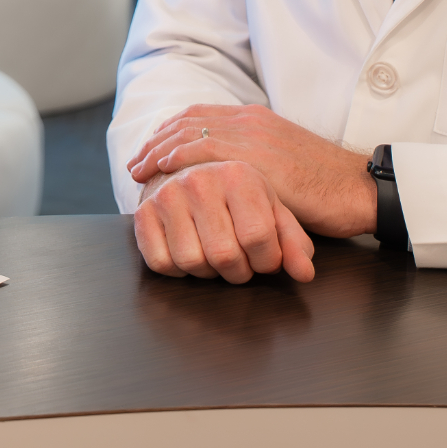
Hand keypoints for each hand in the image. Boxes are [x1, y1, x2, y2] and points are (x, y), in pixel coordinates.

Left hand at [127, 104, 375, 238]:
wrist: (359, 189)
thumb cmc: (327, 187)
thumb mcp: (284, 165)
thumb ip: (255, 162)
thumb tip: (228, 177)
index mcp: (257, 119)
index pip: (200, 116)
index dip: (170, 132)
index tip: (150, 150)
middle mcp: (250, 120)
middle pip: (188, 121)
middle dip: (156, 140)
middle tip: (135, 161)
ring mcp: (253, 135)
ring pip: (190, 133)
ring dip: (158, 150)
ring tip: (138, 169)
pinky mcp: (256, 156)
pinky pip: (206, 149)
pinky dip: (178, 157)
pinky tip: (162, 170)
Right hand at [133, 162, 315, 283]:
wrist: (186, 173)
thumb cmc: (236, 197)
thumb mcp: (272, 211)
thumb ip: (293, 242)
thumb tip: (304, 274)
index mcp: (238, 174)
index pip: (258, 237)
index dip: (267, 261)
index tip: (266, 258)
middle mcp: (199, 180)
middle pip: (225, 255)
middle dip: (240, 271)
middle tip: (242, 262)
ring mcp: (167, 196)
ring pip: (192, 262)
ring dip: (208, 272)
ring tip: (216, 254)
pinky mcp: (142, 213)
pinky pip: (161, 263)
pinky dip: (178, 270)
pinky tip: (190, 250)